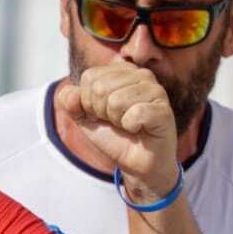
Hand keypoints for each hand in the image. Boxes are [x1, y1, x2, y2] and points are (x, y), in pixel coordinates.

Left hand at [57, 64, 178, 199]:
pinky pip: (135, 113)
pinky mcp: (163, 109)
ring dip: (116, 121)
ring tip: (128, 125)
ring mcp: (155, 90)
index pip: (89, 77)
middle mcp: (140, 74)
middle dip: (101, 112)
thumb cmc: (115, 136)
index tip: (102, 114)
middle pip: (100, 88)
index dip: (88, 102)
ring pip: (116, 100)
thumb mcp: (85, 119)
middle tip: (116, 122)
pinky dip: (131, 127)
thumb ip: (72, 103)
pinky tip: (139, 129)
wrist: (136, 163)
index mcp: (122, 71)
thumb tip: (69, 92)